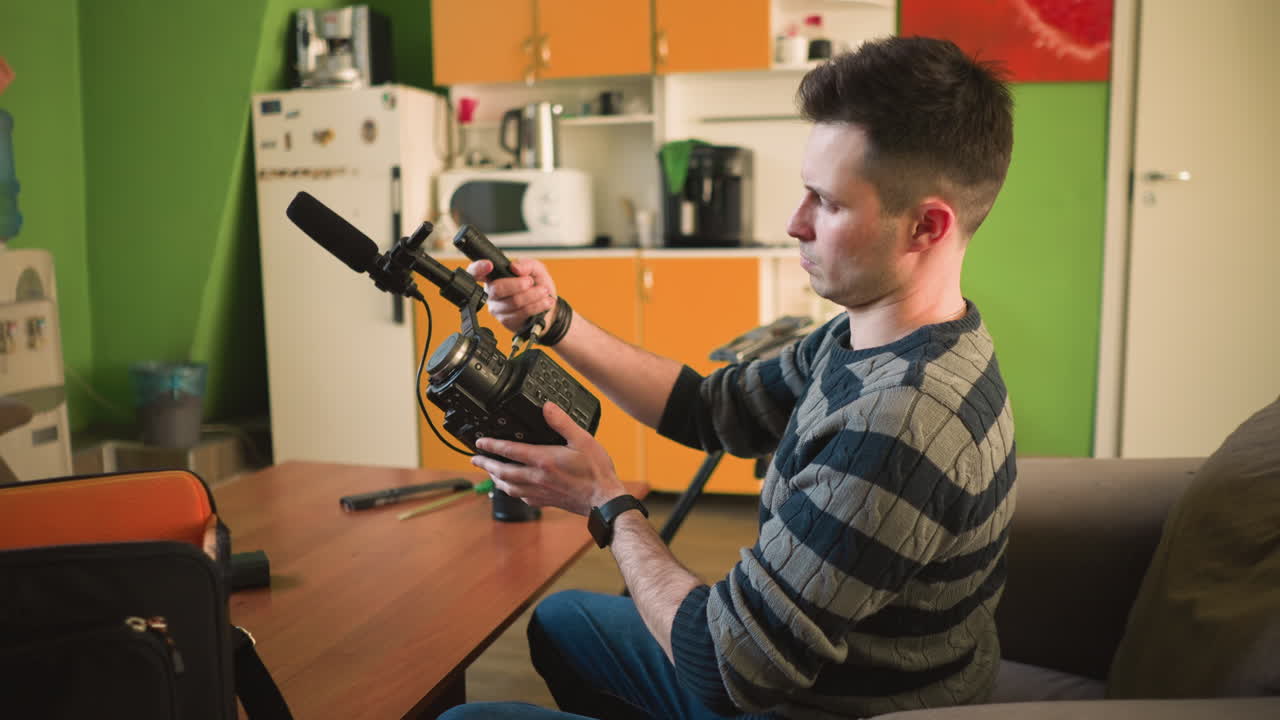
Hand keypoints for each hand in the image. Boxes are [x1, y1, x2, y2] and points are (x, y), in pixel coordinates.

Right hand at [466, 257, 557, 334]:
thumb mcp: (536, 269)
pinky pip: (521, 313)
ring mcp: (498, 308)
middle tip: (531, 281)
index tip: (489, 265)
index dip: (478, 268)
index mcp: (493, 277)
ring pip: (513, 302)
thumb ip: (527, 264)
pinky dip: (537, 305)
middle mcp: (492, 293)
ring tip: (544, 291)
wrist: (549, 306)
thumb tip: (515, 267)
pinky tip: (545, 302)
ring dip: (533, 295)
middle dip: (518, 284)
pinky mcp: (507, 321)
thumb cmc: (538, 285)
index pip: (475, 273)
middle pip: (497, 289)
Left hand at [470, 403, 625, 516]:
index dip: (491, 445)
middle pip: (502, 471)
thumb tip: (547, 407)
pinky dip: (511, 491)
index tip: (479, 442)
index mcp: (543, 460)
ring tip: (489, 472)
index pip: (510, 451)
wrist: (603, 500)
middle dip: (486, 464)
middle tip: (475, 458)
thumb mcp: (582, 440)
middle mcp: (537, 477)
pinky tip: (511, 488)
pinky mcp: (545, 501)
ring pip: (508, 487)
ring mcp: (539, 491)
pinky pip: (521, 497)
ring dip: (495, 479)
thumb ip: (562, 422)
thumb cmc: (595, 471)